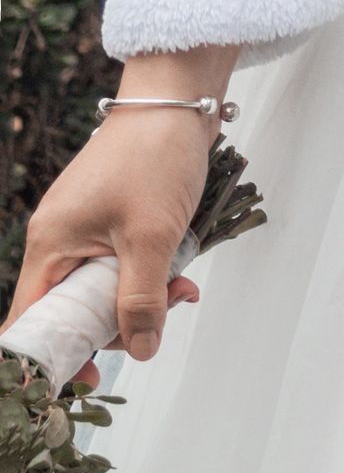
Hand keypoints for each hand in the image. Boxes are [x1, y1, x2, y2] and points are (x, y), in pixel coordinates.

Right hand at [7, 110, 209, 373]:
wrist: (179, 98)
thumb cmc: (155, 156)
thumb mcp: (150, 236)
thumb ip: (142, 299)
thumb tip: (139, 351)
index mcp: (51, 244)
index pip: (32, 320)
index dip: (55, 354)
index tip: (90, 374)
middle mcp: (59, 238)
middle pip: (73, 309)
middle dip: (118, 320)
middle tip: (162, 316)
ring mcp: (85, 226)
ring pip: (104, 287)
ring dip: (142, 295)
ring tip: (183, 287)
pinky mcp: (111, 217)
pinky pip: (121, 262)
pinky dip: (149, 271)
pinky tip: (182, 271)